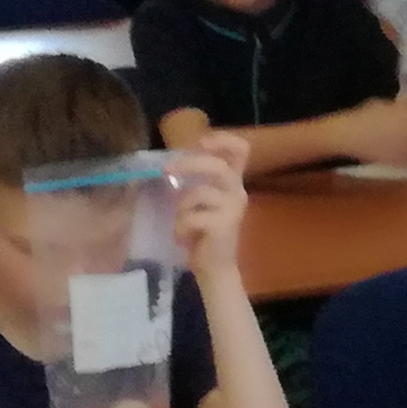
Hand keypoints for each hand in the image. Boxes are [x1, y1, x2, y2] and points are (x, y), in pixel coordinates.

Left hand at [172, 132, 249, 276]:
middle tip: (166, 170)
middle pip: (218, 165)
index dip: (222, 140)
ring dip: (182, 209)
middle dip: (190, 164)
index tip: (201, 142)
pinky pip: (192, 216)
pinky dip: (180, 228)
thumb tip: (173, 163)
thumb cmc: (204, 233)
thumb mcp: (200, 201)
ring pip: (199, 193)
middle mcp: (238, 192)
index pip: (241, 150)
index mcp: (233, 183)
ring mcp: (233, 209)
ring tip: (182, 225)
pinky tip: (183, 238)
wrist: (214, 267)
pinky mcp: (224, 225)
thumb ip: (196, 181)